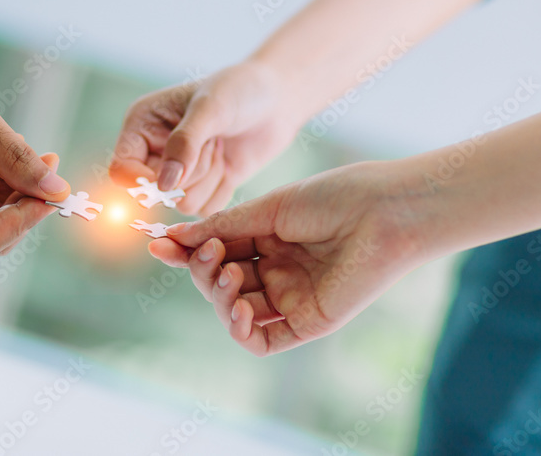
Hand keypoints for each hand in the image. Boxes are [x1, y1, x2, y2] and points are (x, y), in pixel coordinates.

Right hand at [109, 61, 303, 215]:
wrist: (278, 98)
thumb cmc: (240, 90)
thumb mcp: (210, 108)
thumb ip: (184, 144)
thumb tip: (161, 186)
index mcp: (142, 124)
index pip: (122, 169)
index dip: (142, 181)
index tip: (171, 178)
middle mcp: (156, 151)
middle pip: (156, 192)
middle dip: (190, 173)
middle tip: (212, 142)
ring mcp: (181, 172)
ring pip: (183, 204)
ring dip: (208, 181)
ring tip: (221, 148)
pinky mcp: (206, 187)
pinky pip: (207, 209)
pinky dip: (223, 190)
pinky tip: (230, 163)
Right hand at [150, 162, 429, 354]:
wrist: (383, 210)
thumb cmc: (334, 198)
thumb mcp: (268, 209)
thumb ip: (223, 227)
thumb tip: (174, 237)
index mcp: (268, 239)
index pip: (217, 253)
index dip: (186, 252)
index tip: (157, 243)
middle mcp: (277, 271)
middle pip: (219, 283)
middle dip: (202, 270)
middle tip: (207, 252)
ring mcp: (291, 298)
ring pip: (234, 312)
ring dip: (218, 296)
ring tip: (226, 273)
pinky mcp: (308, 322)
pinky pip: (262, 341)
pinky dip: (240, 330)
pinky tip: (238, 309)